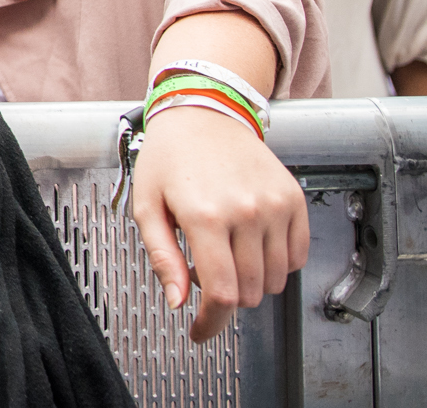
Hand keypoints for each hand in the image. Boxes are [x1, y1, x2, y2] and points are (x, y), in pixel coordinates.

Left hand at [131, 107, 307, 340]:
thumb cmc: (170, 157)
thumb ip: (162, 257)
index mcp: (204, 215)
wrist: (205, 113)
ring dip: (251, 281)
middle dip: (225, 296)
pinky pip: (297, 257)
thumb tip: (178, 302)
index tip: (201, 332)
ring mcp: (276, 206)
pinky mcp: (295, 200)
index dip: (211, 323)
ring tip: (225, 252)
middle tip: (203, 271)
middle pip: (250, 292)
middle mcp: (246, 212)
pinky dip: (277, 263)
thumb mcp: (147, 205)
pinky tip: (251, 244)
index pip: (220, 293)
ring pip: (275, 280)